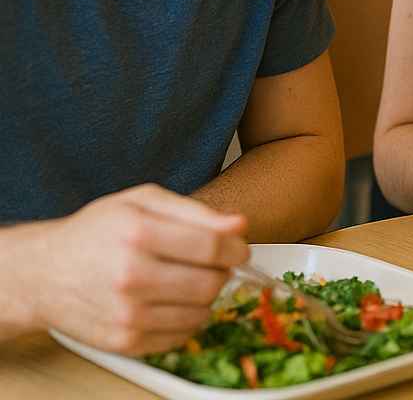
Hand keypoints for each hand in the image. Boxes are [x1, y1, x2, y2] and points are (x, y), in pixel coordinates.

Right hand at [22, 185, 247, 354]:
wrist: (43, 273)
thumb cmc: (96, 232)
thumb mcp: (142, 202)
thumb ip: (195, 212)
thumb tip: (239, 225)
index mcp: (137, 233)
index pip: (212, 246)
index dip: (236, 248)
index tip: (239, 249)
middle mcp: (131, 276)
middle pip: (211, 282)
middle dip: (222, 272)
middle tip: (211, 264)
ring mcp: (126, 313)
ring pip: (201, 312)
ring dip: (206, 297)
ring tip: (188, 281)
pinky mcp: (124, 341)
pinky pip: (181, 335)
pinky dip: (186, 319)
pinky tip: (170, 302)